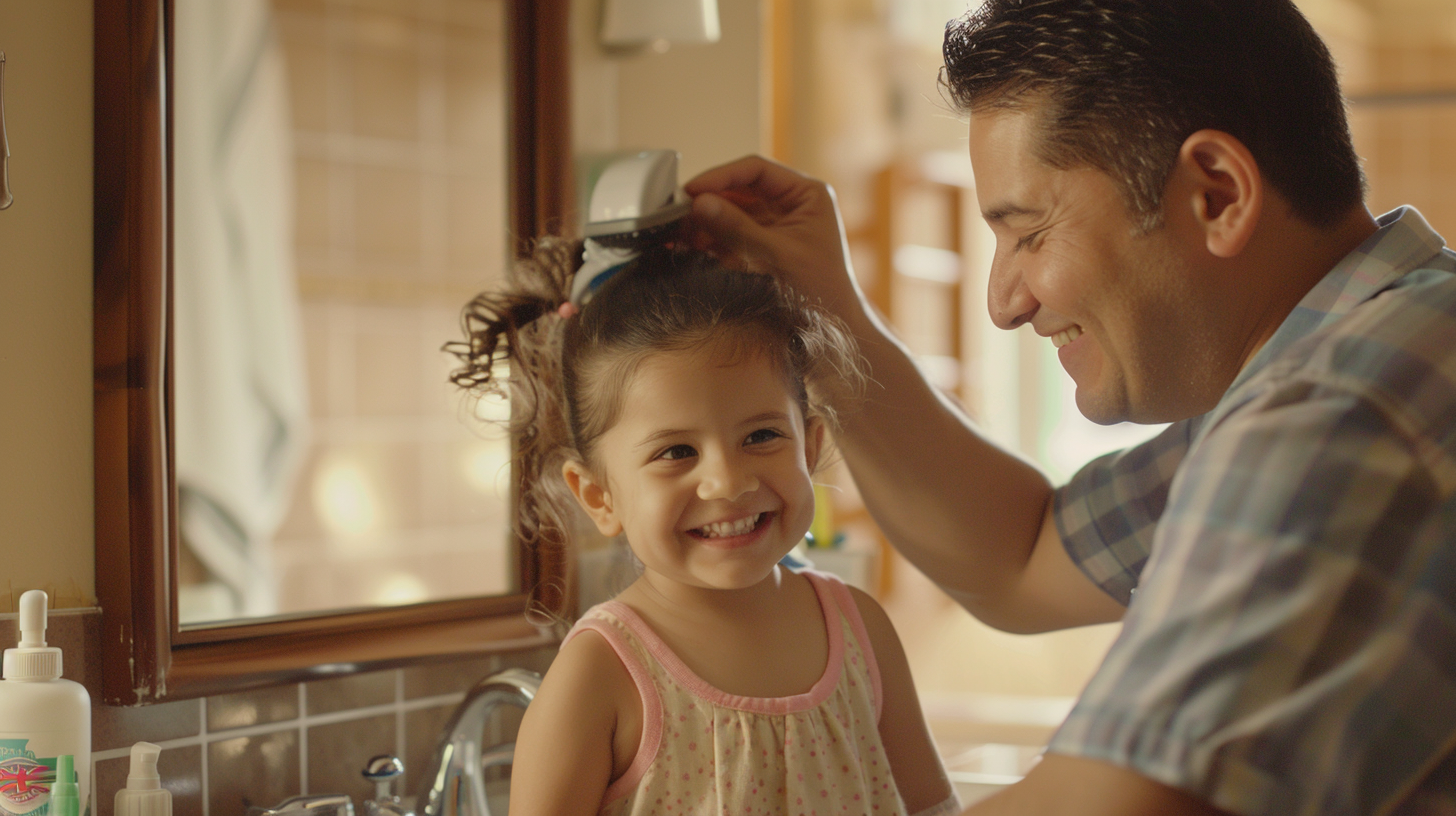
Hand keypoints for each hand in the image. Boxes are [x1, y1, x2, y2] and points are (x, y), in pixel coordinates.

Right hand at [684, 156, 866, 321]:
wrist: (833, 323)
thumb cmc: (820, 288)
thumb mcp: (775, 254)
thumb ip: (737, 228)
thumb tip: (700, 203)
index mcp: (806, 193)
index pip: (756, 171)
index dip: (721, 176)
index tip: (693, 189)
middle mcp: (790, 203)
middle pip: (739, 189)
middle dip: (709, 200)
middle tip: (679, 212)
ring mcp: (775, 223)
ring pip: (731, 210)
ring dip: (705, 220)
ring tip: (679, 231)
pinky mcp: (761, 243)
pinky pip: (731, 231)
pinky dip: (710, 237)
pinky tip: (689, 243)